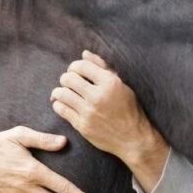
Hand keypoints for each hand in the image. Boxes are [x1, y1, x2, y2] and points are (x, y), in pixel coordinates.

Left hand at [50, 50, 168, 192]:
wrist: (133, 138)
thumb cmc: (129, 109)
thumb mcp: (121, 85)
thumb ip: (103, 67)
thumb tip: (84, 54)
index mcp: (110, 82)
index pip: (81, 66)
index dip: (74, 66)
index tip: (75, 71)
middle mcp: (98, 96)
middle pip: (68, 78)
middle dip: (66, 78)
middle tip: (69, 83)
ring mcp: (89, 112)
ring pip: (61, 94)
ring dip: (59, 92)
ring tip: (63, 94)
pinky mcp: (82, 126)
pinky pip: (61, 110)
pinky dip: (58, 105)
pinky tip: (64, 105)